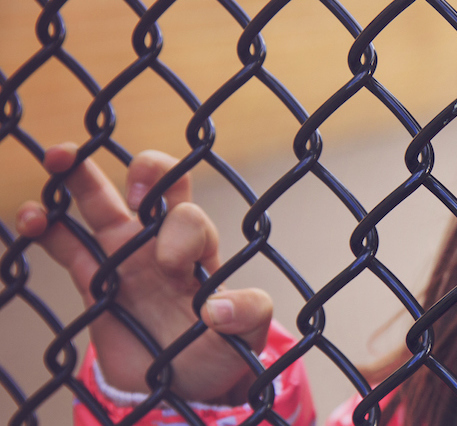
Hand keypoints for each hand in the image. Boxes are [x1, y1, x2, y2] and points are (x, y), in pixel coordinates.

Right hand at [15, 143, 273, 403]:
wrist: (180, 385)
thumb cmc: (218, 353)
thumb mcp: (245, 338)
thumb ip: (247, 317)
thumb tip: (218, 310)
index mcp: (200, 251)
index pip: (188, 217)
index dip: (178, 229)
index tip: (170, 264)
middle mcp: (162, 242)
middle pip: (153, 186)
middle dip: (145, 169)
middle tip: (133, 188)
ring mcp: (124, 255)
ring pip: (99, 202)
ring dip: (78, 176)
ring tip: (58, 156)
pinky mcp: (93, 277)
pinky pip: (63, 242)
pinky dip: (43, 225)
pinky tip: (30, 218)